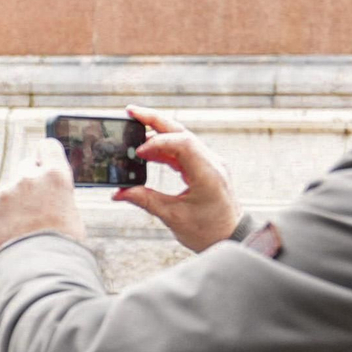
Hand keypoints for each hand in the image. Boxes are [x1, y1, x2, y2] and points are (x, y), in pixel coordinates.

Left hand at [0, 138, 84, 253]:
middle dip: (29, 182)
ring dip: (14, 204)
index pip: (47, 146)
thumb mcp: (71, 214)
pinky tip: (11, 236)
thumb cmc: (63, 247)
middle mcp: (29, 177)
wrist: (40, 272)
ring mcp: (6, 192)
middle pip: (26, 167)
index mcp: (56, 176)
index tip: (44, 164)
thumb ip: (56, 194)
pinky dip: (1, 219)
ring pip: (9, 192)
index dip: (46, 156)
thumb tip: (48, 192)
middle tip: (34, 206)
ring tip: (24, 230)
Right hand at [113, 106, 241, 252]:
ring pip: (182, 138)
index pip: (182, 143)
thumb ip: (145, 200)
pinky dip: (165, 148)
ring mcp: (211, 163)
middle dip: (155, 120)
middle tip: (130, 111)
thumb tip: (119, 193)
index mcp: (208, 174)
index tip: (137, 153)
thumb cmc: (208, 232)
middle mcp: (212, 163)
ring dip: (158, 133)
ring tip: (134, 131)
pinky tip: (147, 152)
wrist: (232, 239)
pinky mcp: (206, 168)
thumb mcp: (173, 217)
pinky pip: (184, 150)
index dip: (157, 143)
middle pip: (181, 131)